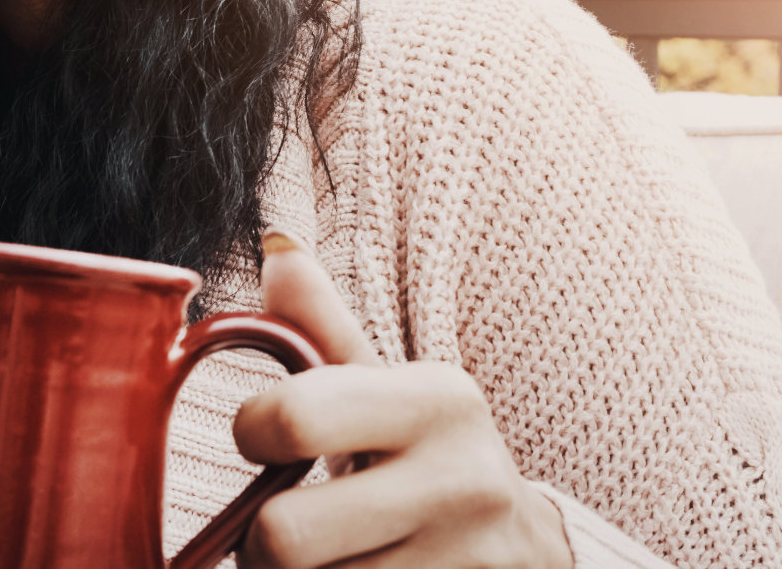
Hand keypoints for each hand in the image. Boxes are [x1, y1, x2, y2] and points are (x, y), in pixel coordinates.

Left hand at [234, 231, 573, 568]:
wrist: (528, 552)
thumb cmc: (431, 456)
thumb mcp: (389, 387)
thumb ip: (322, 327)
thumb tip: (274, 245)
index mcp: (438, 400)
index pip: (291, 419)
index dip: (252, 432)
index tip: (265, 437)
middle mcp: (460, 483)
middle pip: (281, 537)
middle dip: (260, 541)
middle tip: (282, 526)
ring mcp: (459, 564)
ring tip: (329, 557)